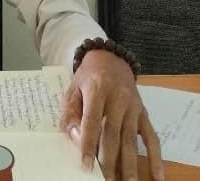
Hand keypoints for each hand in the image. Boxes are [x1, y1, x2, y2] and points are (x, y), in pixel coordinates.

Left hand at [59, 49, 163, 180]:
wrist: (109, 58)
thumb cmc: (87, 77)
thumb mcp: (72, 89)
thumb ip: (70, 112)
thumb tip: (75, 137)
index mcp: (97, 89)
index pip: (92, 120)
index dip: (88, 143)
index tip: (85, 164)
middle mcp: (118, 98)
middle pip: (113, 133)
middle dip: (109, 160)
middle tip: (106, 180)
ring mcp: (133, 106)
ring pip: (131, 139)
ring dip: (129, 164)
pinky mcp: (143, 113)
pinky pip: (151, 136)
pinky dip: (155, 156)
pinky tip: (157, 175)